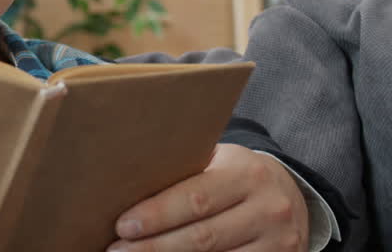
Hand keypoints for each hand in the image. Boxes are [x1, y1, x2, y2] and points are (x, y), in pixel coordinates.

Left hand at [108, 144, 306, 250]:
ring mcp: (277, 241)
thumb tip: (128, 186)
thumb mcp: (219, 163)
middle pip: (202, 236)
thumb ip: (187, 173)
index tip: (123, 226)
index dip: (157, 215)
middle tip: (117, 250)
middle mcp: (268, 209)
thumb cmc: (235, 176)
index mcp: (246, 175)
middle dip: (154, 246)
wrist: (289, 195)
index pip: (195, 199)